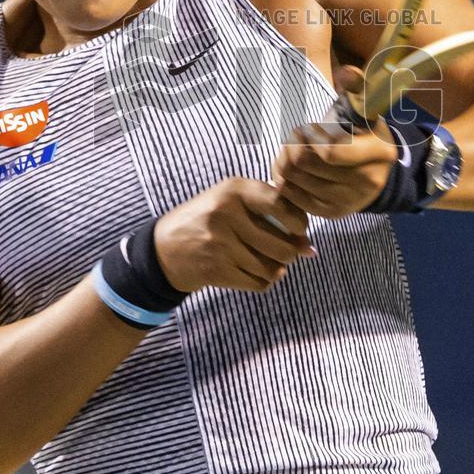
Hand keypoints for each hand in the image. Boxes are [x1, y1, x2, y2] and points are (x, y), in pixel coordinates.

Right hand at [153, 178, 314, 293]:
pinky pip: (259, 283)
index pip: (280, 204)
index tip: (299, 228)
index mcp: (233, 190)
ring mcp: (221, 244)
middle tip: (288, 251)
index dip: (299, 220)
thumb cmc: (207, 219)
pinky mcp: (217, 271)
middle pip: (283, 244)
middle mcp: (226, 214)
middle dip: (291, 252)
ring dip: (277, 269)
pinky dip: (264, 281)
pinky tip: (255, 271)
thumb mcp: (231, 200)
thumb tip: (309, 246)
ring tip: (269, 261)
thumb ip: (270, 211)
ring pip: (273, 268)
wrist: (165, 249)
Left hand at [270, 66, 398, 217]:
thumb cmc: (362, 133)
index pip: (328, 152)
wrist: (378, 171)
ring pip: (295, 181)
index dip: (308, 138)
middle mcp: (367, 182)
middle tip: (292, 139)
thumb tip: (346, 72)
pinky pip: (295, 198)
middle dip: (290, 148)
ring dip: (285, 164)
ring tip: (290, 153)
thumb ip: (356, 86)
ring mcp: (350, 202)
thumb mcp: (364, 108)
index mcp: (378, 152)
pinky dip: (286, 182)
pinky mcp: (334, 214)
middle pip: (305, 165)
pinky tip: (292, 171)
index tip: (306, 129)